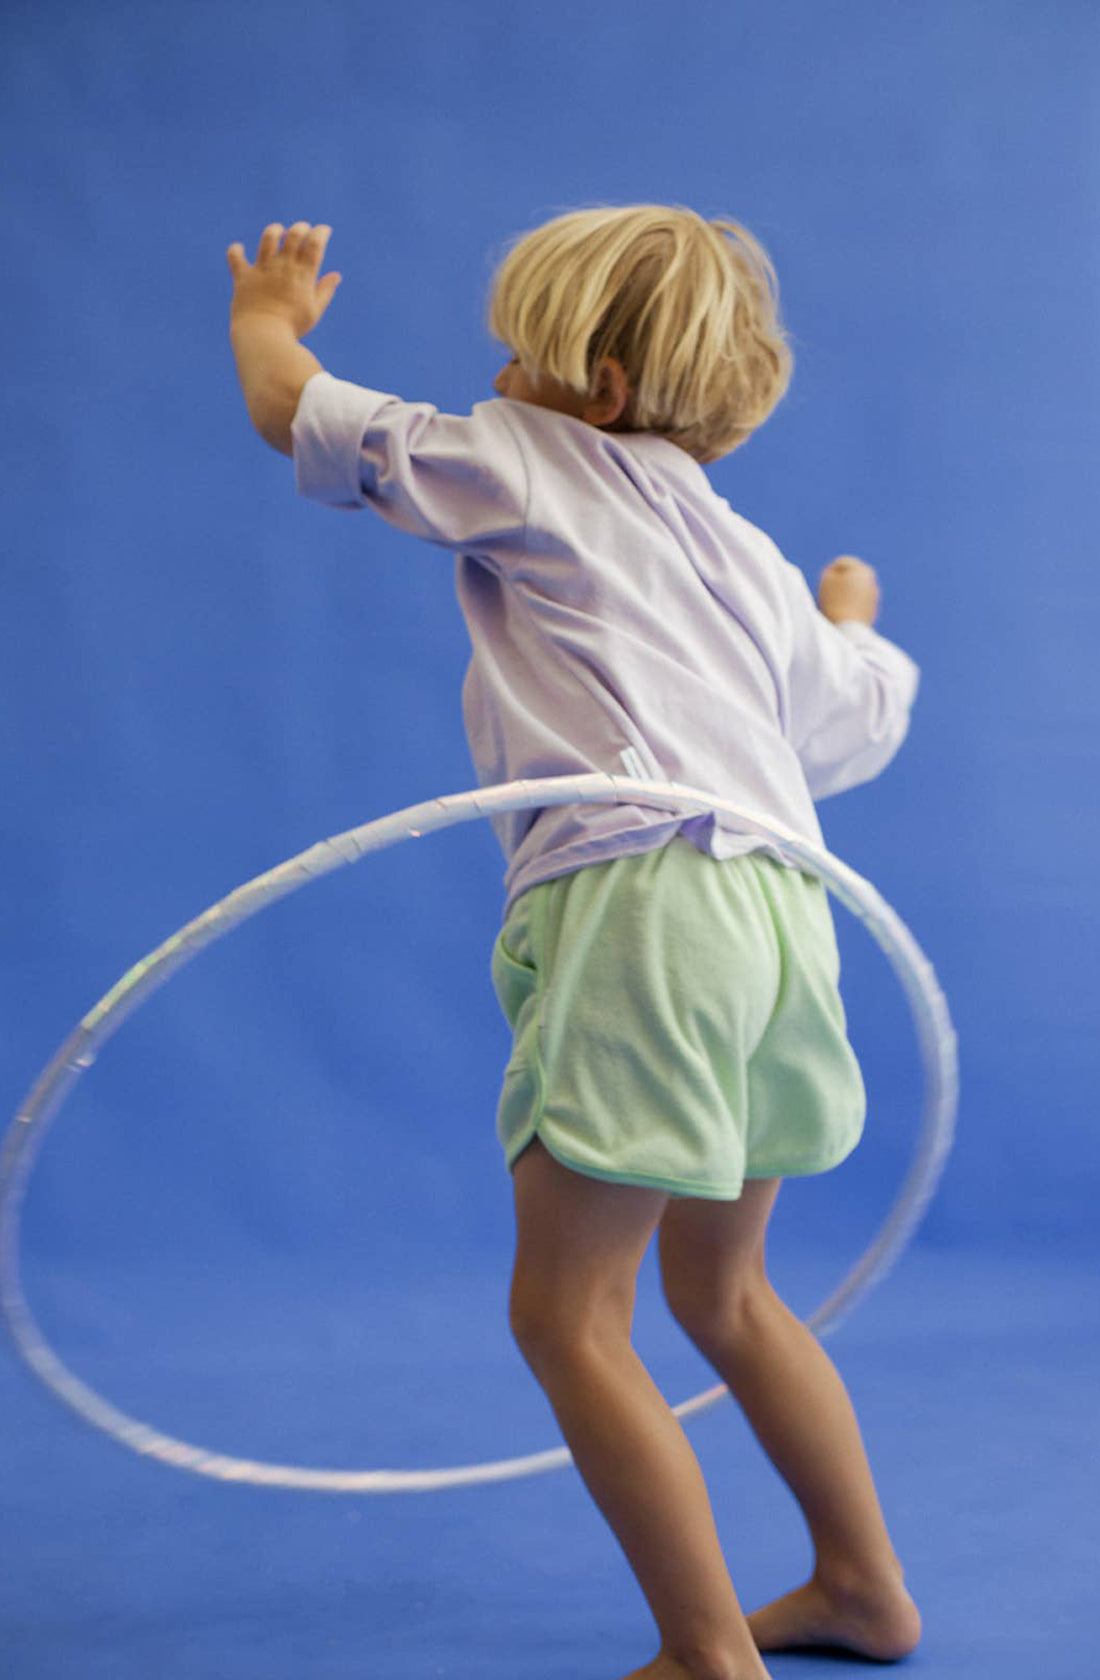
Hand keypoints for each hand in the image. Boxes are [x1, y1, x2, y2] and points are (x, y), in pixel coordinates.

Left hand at [226, 222, 341, 338]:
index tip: (324, 231)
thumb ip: (325, 291)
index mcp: (303, 275)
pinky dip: (236, 250)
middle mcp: (283, 267)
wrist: (264, 337)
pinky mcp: (243, 276)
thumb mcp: (314, 311)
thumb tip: (336, 275)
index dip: (321, 232)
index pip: (316, 243)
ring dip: (275, 230)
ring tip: (278, 233)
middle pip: (295, 234)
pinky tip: (240, 251)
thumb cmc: (292, 328)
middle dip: (301, 227)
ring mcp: (263, 270)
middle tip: (303, 231)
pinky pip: (235, 256)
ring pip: (269, 237)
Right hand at [817, 555, 879, 625]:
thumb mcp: (826, 580)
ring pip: (853, 590)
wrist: (848, 629)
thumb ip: (831, 570)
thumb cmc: (835, 602)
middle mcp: (872, 580)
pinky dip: (850, 606)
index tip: (826, 589)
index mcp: (863, 569)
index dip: (829, 575)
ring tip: (837, 607)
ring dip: (844, 595)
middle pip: (848, 576)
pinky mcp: (872, 610)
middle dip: (839, 584)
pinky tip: (844, 615)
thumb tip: (840, 576)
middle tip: (831, 597)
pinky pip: (857, 603)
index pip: (841, 563)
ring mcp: (874, 596)